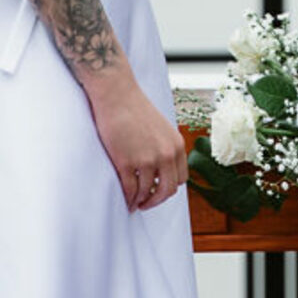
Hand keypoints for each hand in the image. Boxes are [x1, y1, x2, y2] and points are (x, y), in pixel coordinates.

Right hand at [84, 68, 188, 210]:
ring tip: (134, 202)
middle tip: (147, 203)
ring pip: (147, 192)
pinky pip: (130, 189)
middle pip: (167, 190)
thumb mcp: (161, 128)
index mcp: (176, 145)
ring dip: (140, 201)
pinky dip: (129, 198)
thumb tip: (160, 169)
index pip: (181, 178)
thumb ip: (164, 147)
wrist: (116, 94)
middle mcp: (166, 154)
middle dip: (157, 200)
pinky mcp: (126, 161)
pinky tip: (126, 199)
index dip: (169, 188)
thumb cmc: (135, 108)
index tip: (158, 190)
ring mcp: (147, 159)